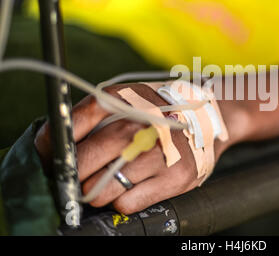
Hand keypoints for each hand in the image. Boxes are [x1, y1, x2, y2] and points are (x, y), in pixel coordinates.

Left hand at [35, 83, 228, 214]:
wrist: (203, 119)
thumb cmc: (153, 112)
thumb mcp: (123, 100)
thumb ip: (88, 116)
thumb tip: (50, 147)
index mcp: (121, 101)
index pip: (68, 126)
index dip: (51, 147)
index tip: (51, 160)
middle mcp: (138, 126)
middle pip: (80, 165)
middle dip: (74, 177)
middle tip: (81, 176)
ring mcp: (157, 154)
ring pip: (100, 191)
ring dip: (99, 190)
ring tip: (112, 179)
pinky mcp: (174, 178)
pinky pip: (126, 203)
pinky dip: (123, 200)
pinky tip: (134, 185)